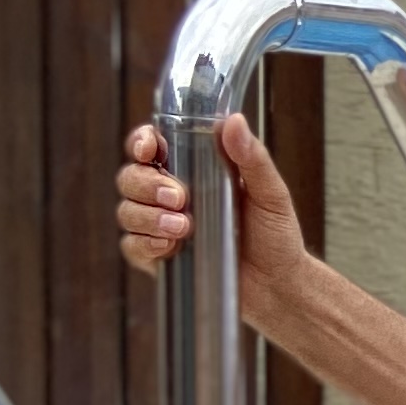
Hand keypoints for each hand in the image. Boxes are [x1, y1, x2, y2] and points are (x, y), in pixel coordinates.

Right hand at [114, 112, 308, 326]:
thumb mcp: (270, 193)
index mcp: (192, 170)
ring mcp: (160, 227)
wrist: (278, 285)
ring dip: (147, 216)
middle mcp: (169, 196)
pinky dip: (145, 244)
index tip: (150, 148)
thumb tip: (234, 120)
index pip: (152, 147)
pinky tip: (169, 246)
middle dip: (146, 184)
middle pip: (131, 177)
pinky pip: (132, 247)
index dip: (141, 142)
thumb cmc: (275, 235)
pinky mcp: (159, 258)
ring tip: (183, 226)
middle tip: (179, 197)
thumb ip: (252, 157)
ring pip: (127, 211)